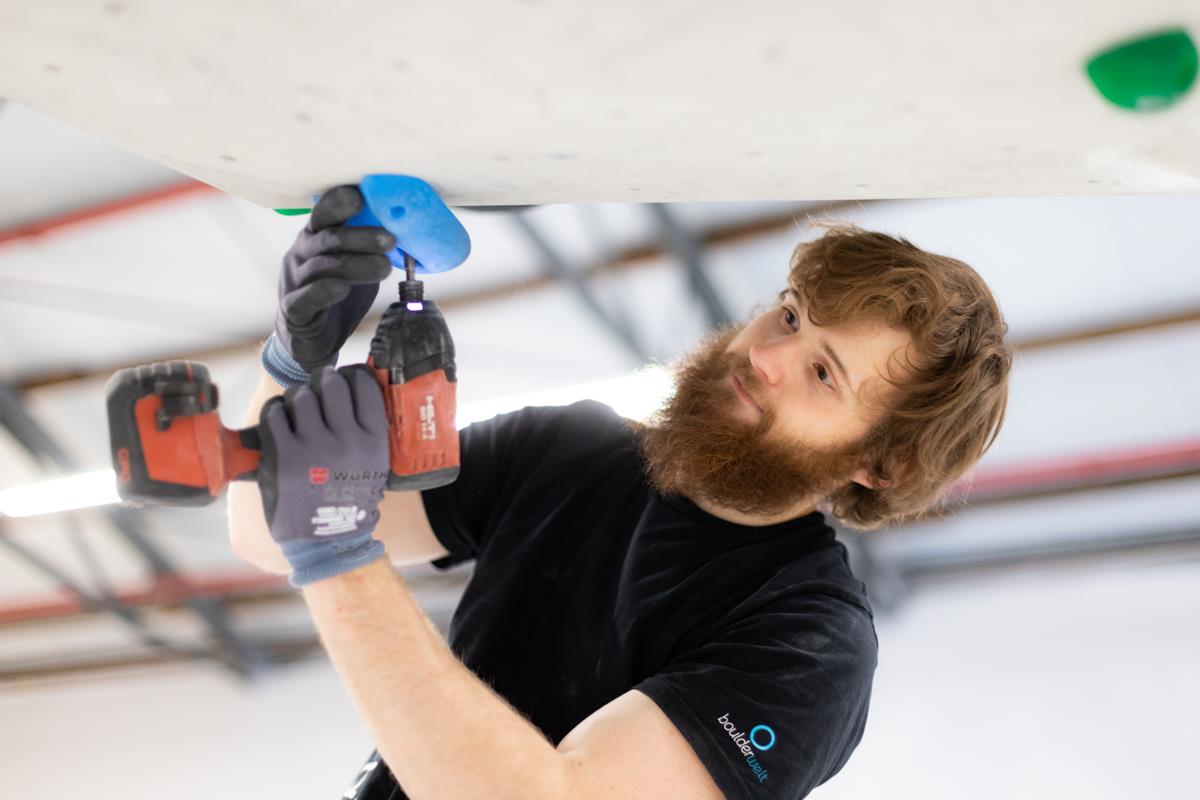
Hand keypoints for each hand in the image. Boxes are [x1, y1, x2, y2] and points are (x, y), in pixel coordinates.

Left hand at [257, 365, 389, 585]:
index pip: (364, 385)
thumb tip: (352, 386)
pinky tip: (279, 422)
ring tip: (297, 411)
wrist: (326, 541)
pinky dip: (274, 413)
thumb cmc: (349, 499)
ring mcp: (314, 446)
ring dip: (296, 398)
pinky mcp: (284, 455)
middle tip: (318, 389)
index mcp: (373, 441)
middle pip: (331, 383)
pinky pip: (274, 413)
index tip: (346, 377)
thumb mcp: (374, 464)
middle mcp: (346, 440)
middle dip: (322, 382)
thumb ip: (366, 430)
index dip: (352, 374)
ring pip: (300, 395)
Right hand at [275, 186, 396, 370]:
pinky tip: (342, 288)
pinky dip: (324, 291)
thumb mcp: (355, 265)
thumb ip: (371, 248)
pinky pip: (305, 297)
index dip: (339, 202)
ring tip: (385, 268)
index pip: (324, 213)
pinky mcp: (293, 309)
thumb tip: (411, 232)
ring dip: (357, 265)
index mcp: (316, 237)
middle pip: (329, 238)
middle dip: (362, 236)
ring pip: (323, 267)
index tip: (361, 197)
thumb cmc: (335, 293)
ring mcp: (294, 280)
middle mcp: (301, 253)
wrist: (310, 337)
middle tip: (391, 240)